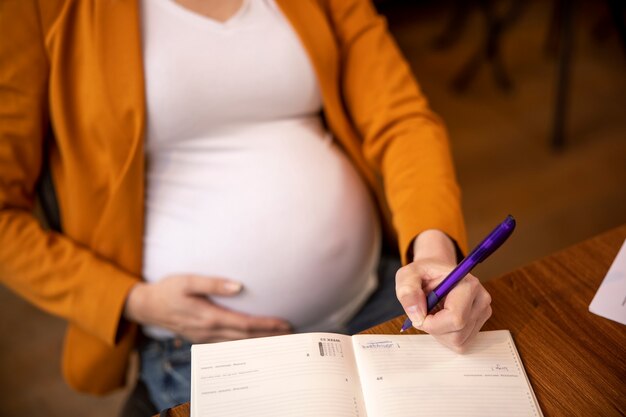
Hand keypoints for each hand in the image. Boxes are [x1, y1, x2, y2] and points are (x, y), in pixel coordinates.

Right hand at [124, 275, 291, 342]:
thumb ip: (213, 283)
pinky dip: (244, 345)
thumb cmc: (168, 290)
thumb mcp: (187, 280)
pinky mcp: (202, 339)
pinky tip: (253, 343)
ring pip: (238, 344)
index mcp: (208, 317)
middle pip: (245, 337)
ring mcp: (205, 338)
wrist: (147, 306)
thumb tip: (237, 286)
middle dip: (269, 336)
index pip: (245, 324)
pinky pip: (228, 346)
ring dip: (259, 342)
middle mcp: (208, 331)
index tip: (284, 323)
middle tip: (290, 334)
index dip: (266, 325)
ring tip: (278, 339)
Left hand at [395, 230, 491, 351]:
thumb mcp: (407, 275)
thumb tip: (417, 315)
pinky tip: (440, 320)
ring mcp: (482, 313)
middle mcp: (480, 299)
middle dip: (434, 329)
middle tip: (424, 312)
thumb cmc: (423, 274)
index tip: (419, 314)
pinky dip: (445, 337)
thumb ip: (407, 292)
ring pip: (458, 341)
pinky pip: (461, 344)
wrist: (435, 273)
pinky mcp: (479, 324)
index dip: (432, 323)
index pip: (455, 319)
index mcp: (468, 284)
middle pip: (457, 333)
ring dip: (439, 333)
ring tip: (433, 313)